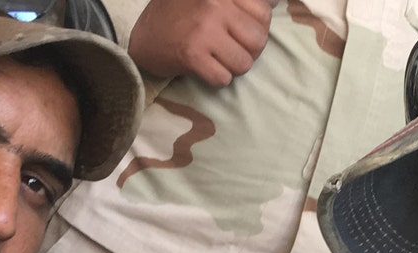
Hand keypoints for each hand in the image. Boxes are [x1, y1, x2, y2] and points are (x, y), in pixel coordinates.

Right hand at [128, 0, 274, 86]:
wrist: (142, 36)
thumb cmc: (181, 16)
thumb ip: (239, 2)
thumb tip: (275, 3)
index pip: (264, 13)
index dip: (256, 30)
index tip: (238, 33)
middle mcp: (215, 4)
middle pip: (258, 41)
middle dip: (247, 52)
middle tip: (228, 50)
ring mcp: (204, 29)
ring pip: (244, 63)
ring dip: (232, 68)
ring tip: (215, 59)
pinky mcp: (192, 55)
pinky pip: (224, 79)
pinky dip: (216, 79)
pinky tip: (203, 67)